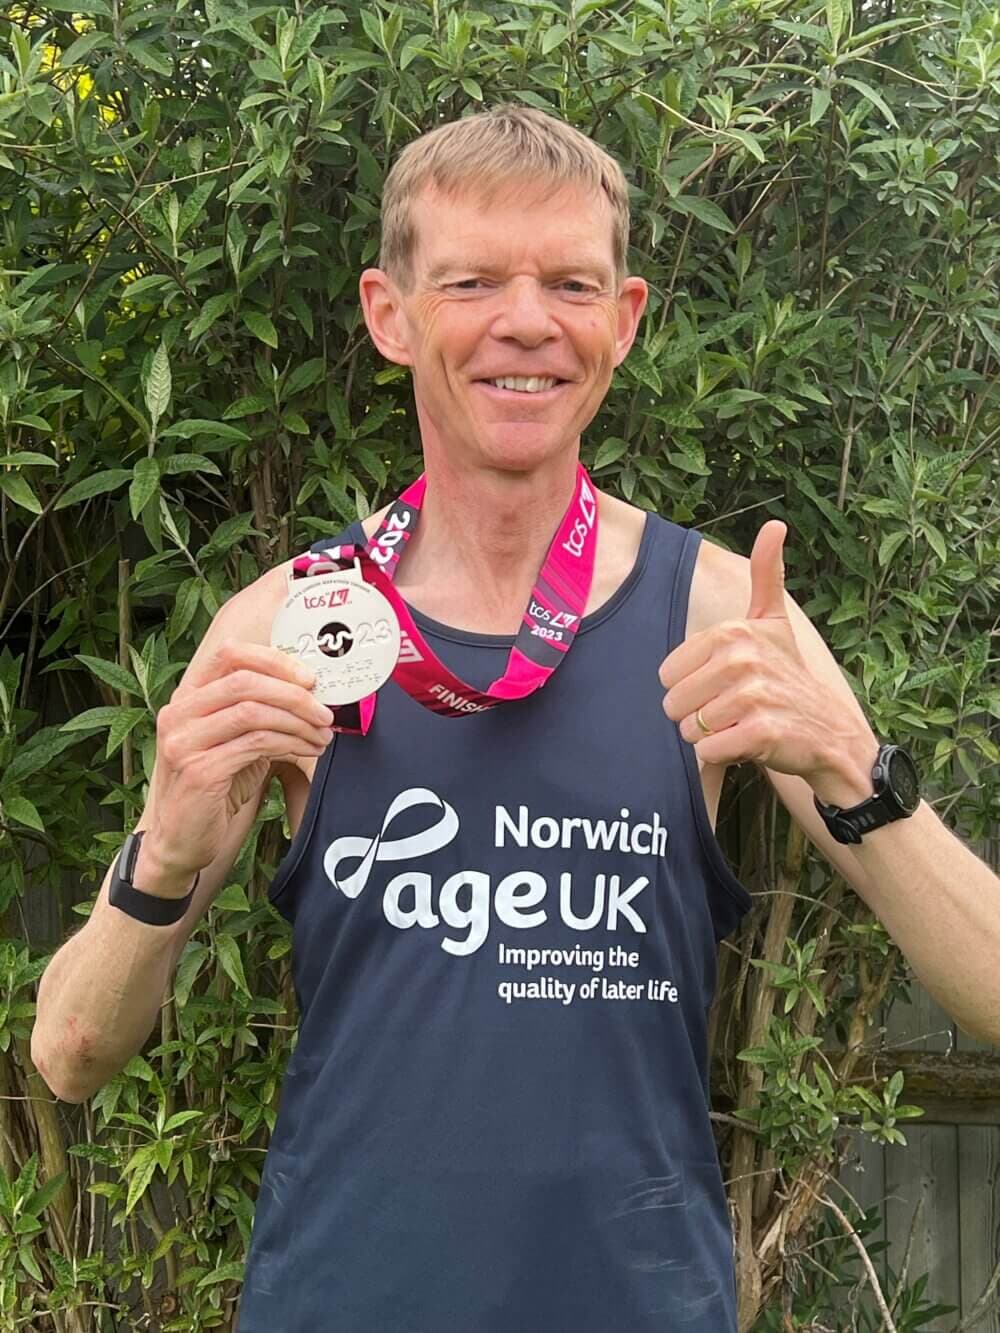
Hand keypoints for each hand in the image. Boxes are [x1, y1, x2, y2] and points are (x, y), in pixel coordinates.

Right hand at [143, 642, 334, 887]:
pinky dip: (288, 743)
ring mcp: (184, 742)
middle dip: (294, 694)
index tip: (309, 678)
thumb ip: (259, 711)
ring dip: (297, 722)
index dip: (274, 660)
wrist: (182, 840)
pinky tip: (305, 751)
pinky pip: (254, 744)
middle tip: (325, 712)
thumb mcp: (236, 740)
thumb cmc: (215, 786)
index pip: (230, 654)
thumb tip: (309, 691)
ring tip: (321, 736)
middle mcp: (178, 713)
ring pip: (252, 711)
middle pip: (245, 681)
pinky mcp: (199, 771)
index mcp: (187, 697)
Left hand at [658, 521, 874, 791]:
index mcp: (733, 632)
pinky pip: (709, 752)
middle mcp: (742, 659)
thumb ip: (767, 575)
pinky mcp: (761, 733)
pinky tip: (750, 744)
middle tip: (734, 710)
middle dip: (697, 716)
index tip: (725, 685)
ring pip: (690, 730)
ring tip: (744, 724)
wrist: (830, 732)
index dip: (691, 688)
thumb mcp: (774, 622)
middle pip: (674, 704)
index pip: (667, 675)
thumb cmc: (790, 676)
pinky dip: (722, 757)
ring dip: (712, 737)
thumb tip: (776, 524)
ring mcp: (753, 697)